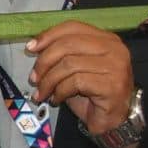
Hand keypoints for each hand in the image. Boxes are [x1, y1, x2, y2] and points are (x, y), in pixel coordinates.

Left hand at [28, 20, 135, 144]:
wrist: (111, 119)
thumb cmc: (91, 93)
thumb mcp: (75, 68)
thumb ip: (62, 53)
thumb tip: (34, 46)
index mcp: (106, 39)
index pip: (73, 27)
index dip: (49, 35)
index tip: (31, 48)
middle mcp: (115, 49)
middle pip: (68, 44)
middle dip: (44, 61)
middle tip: (34, 78)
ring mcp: (116, 66)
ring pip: (69, 64)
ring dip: (49, 81)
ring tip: (42, 92)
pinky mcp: (112, 85)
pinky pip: (75, 82)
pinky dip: (60, 91)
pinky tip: (57, 99)